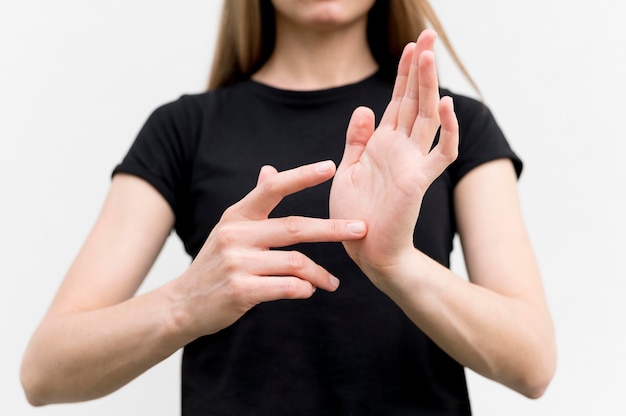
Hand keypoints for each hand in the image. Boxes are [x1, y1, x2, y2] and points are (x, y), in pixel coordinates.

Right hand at [170, 161, 366, 337]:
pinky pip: (287, 287)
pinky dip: (304, 289)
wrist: (183, 304)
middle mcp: (235, 234)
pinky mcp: (240, 290)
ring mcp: (237, 263)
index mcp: (237, 215)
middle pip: (294, 227)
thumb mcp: (230, 228)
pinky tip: (309, 291)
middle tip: (360, 229)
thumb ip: (254, 202)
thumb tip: (270, 169)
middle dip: (332, 228)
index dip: (302, 176)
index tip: (330, 166)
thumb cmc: (216, 264)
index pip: (272, 189)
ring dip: (319, 274)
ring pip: (295, 263)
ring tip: (331, 282)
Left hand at [329, 29, 458, 282]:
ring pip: (427, 117)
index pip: (397, 101)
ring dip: (428, 86)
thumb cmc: (353, 214)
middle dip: (420, 68)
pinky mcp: (418, 181)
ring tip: (428, 54)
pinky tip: (446, 105)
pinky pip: (439, 154)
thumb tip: (364, 107)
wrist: (363, 250)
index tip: (409, 45)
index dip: (403, 74)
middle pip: (414, 100)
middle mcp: (400, 148)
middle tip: (426, 35)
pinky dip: (446, 131)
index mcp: (382, 144)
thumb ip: (356, 140)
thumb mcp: (348, 169)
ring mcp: (412, 163)